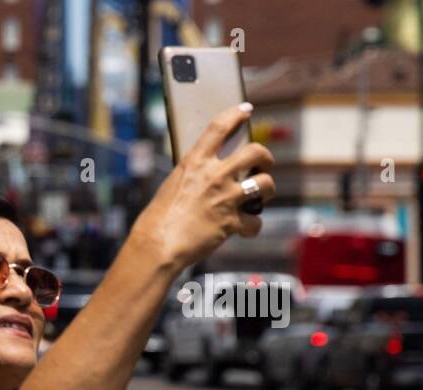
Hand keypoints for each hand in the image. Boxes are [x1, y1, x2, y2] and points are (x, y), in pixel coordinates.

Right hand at [130, 103, 276, 273]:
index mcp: (195, 163)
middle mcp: (214, 176)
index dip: (236, 114)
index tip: (245, 110)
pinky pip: (255, 222)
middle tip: (262, 166)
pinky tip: (243, 230)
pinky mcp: (232, 223)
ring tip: (259, 197)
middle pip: (256, 152)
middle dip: (265, 157)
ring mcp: (226, 198)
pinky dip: (251, 227)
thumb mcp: (172, 187)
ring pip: (266, 184)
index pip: (219, 127)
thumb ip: (193, 177)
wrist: (156, 246)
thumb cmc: (157, 220)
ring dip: (266, 190)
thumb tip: (207, 178)